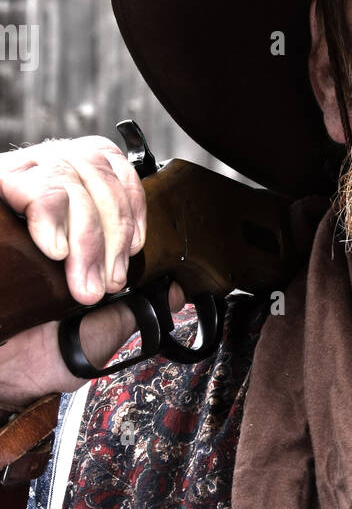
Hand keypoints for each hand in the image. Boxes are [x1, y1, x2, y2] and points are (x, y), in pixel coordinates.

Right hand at [0, 135, 184, 403]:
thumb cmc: (39, 345)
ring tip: (83, 284)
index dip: (130, 200)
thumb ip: (137, 306)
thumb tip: (178, 291)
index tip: (132, 250)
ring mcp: (14, 188)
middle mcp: (40, 184)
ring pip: (67, 178)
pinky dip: (51, 215)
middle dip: (113, 230)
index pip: (109, 164)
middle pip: (93, 169)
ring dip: (87, 236)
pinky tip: (55, 248)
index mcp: (70, 202)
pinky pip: (30, 186)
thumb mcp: (98, 326)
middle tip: (108, 283)